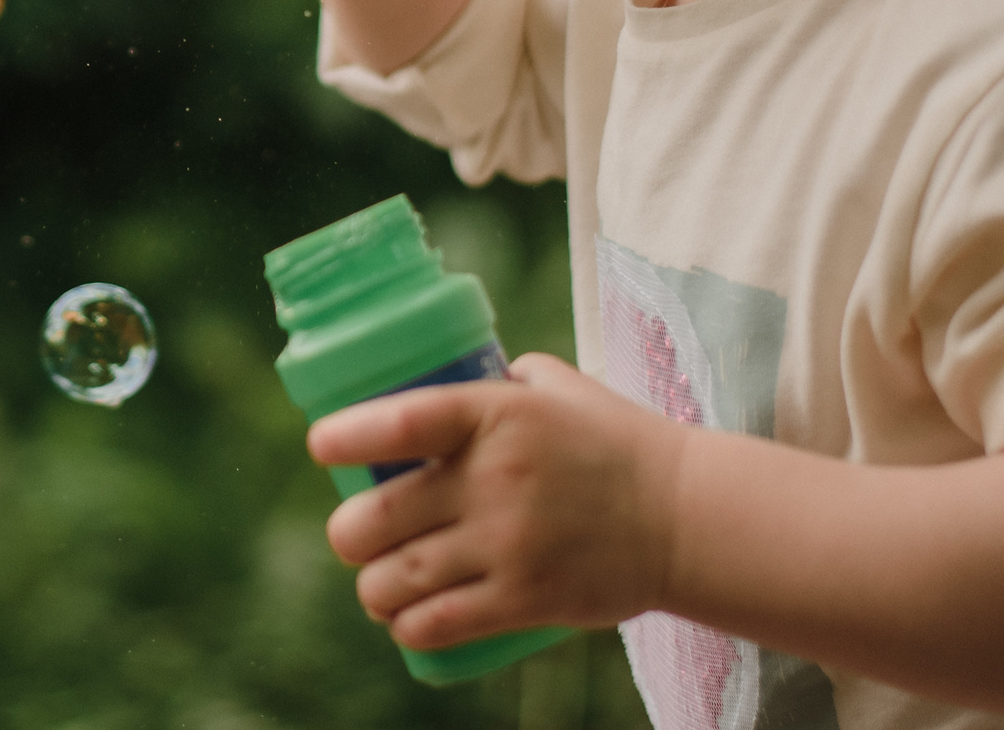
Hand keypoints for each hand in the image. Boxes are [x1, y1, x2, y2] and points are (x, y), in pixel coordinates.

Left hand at [310, 354, 683, 648]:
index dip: (346, 436)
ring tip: (375, 586)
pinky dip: (409, 628)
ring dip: (372, 590)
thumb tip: (441, 376)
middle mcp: (495, 479)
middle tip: (352, 538)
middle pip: (377, 518)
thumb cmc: (612, 441)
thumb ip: (497, 379)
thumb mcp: (555, 386)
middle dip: (348, 535)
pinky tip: (404, 623)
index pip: (401, 422)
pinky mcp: (528, 599)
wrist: (684, 514)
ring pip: (398, 579)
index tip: (319, 447)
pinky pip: (441, 624)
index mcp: (496, 414)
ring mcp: (510, 544)